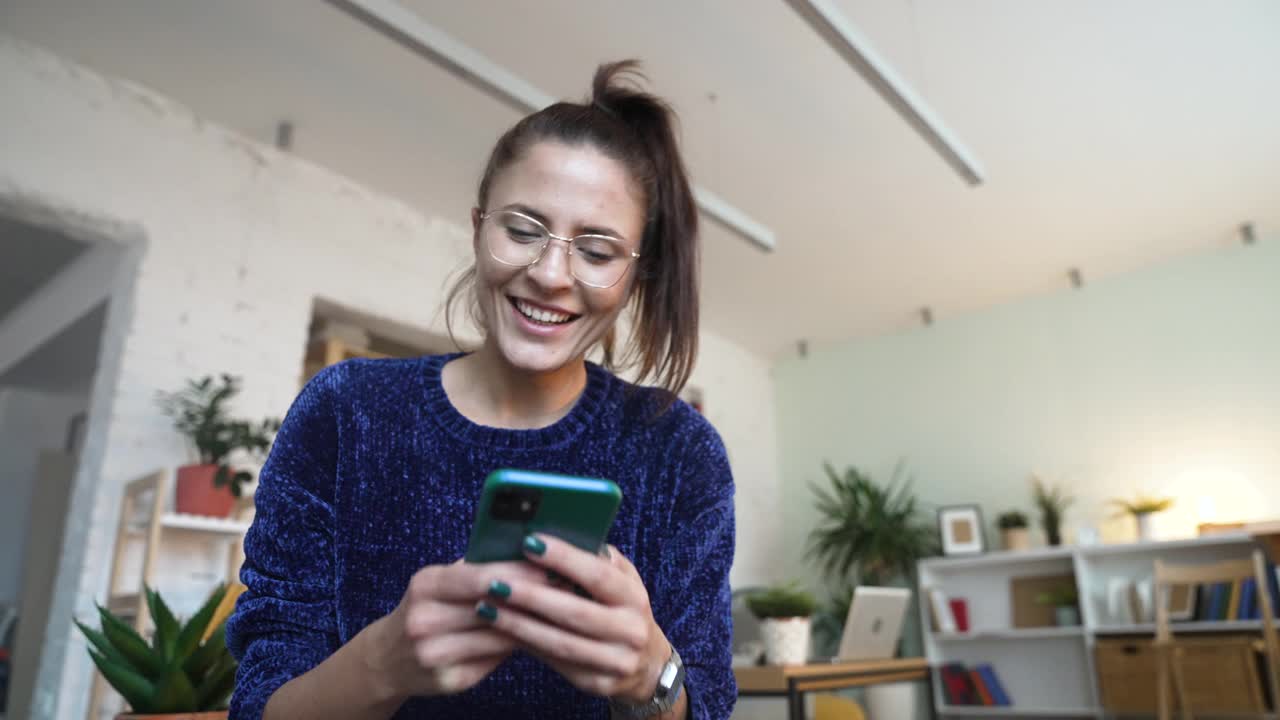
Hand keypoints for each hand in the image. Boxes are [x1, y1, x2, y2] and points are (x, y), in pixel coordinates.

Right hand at [363, 559, 548, 699]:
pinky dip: (517, 645)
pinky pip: (494, 659)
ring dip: (532, 621)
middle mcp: (424, 620)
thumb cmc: (428, 609)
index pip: (478, 576)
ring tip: (561, 609)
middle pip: (491, 606)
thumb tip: (529, 551)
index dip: (517, 570)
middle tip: (567, 586)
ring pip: (498, 635)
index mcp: (425, 585)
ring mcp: (434, 654)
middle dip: (531, 595)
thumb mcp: (440, 582)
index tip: (551, 564)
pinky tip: (539, 634)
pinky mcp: (449, 680)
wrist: (388, 659)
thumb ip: (477, 569)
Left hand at [477, 535, 672, 703]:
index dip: (564, 558)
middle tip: (496, 582)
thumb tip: (556, 536)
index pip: (598, 575)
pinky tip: (503, 630)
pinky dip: (527, 644)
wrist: (648, 663)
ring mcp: (616, 661)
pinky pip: (556, 662)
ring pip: (560, 643)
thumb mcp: (622, 580)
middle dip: (532, 596)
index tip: (529, 542)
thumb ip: (597, 559)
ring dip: (520, 625)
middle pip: (575, 612)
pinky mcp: (597, 683)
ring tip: (488, 608)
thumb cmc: (623, 608)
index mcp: (634, 597)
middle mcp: (631, 630)